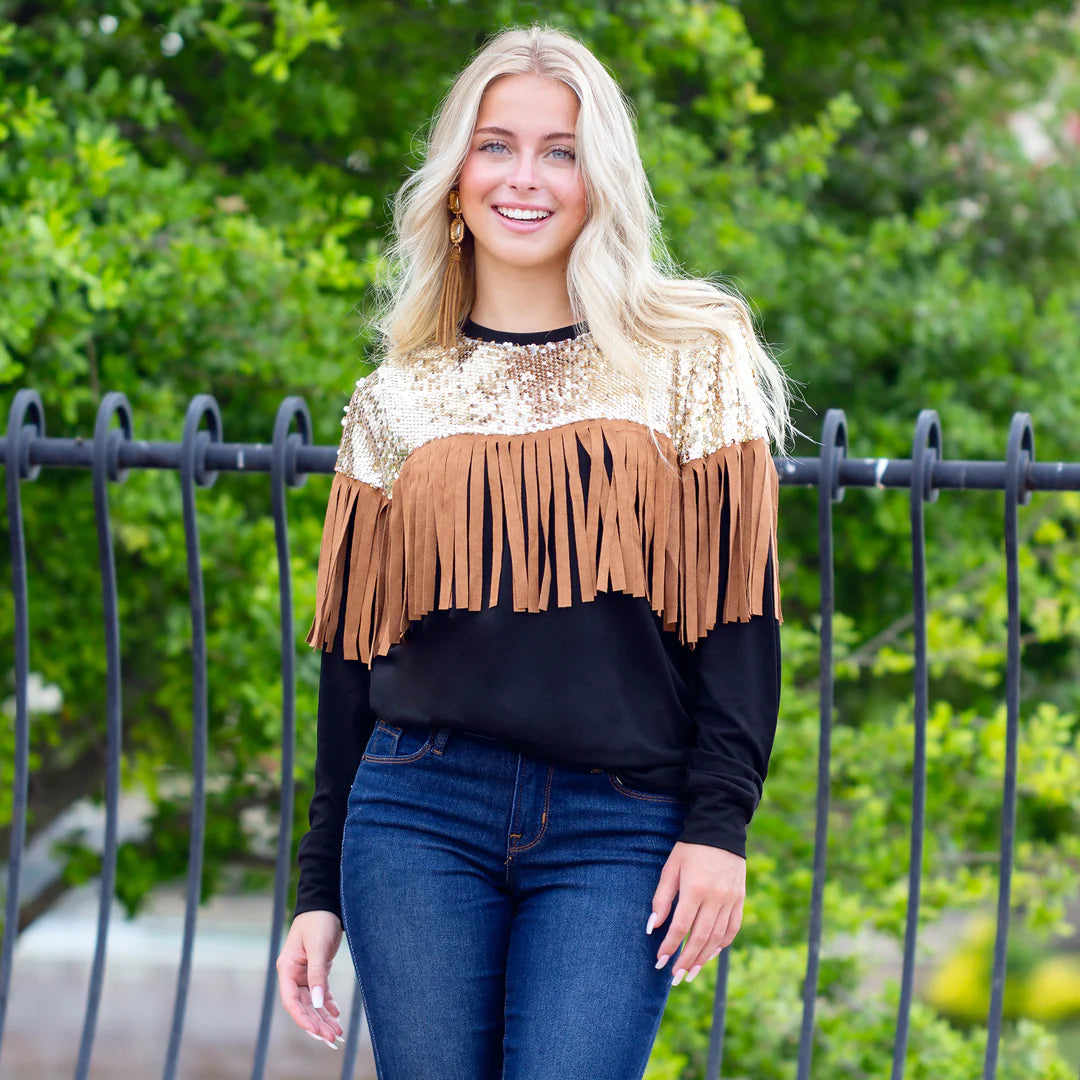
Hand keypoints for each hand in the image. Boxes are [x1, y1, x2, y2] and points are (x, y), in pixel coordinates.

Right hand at [276, 910, 346, 1047]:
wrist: (325, 903)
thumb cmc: (318, 921)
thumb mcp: (318, 946)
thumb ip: (317, 974)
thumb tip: (319, 1003)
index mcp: (287, 969)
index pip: (292, 1001)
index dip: (303, 1018)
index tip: (316, 1032)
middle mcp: (294, 974)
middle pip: (304, 1005)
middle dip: (317, 1023)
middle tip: (332, 1039)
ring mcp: (305, 973)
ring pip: (313, 1002)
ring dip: (324, 1017)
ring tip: (337, 1033)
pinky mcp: (317, 970)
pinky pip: (321, 992)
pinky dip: (328, 1004)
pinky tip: (336, 1015)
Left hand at [648, 841, 744, 984]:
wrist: (720, 830)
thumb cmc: (690, 849)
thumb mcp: (671, 868)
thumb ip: (662, 898)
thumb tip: (653, 927)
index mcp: (695, 889)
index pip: (681, 926)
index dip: (670, 946)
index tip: (660, 960)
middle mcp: (715, 898)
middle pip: (700, 938)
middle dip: (686, 960)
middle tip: (675, 976)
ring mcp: (730, 900)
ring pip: (717, 938)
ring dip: (703, 958)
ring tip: (691, 973)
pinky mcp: (740, 900)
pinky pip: (732, 929)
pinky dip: (721, 945)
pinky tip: (710, 954)